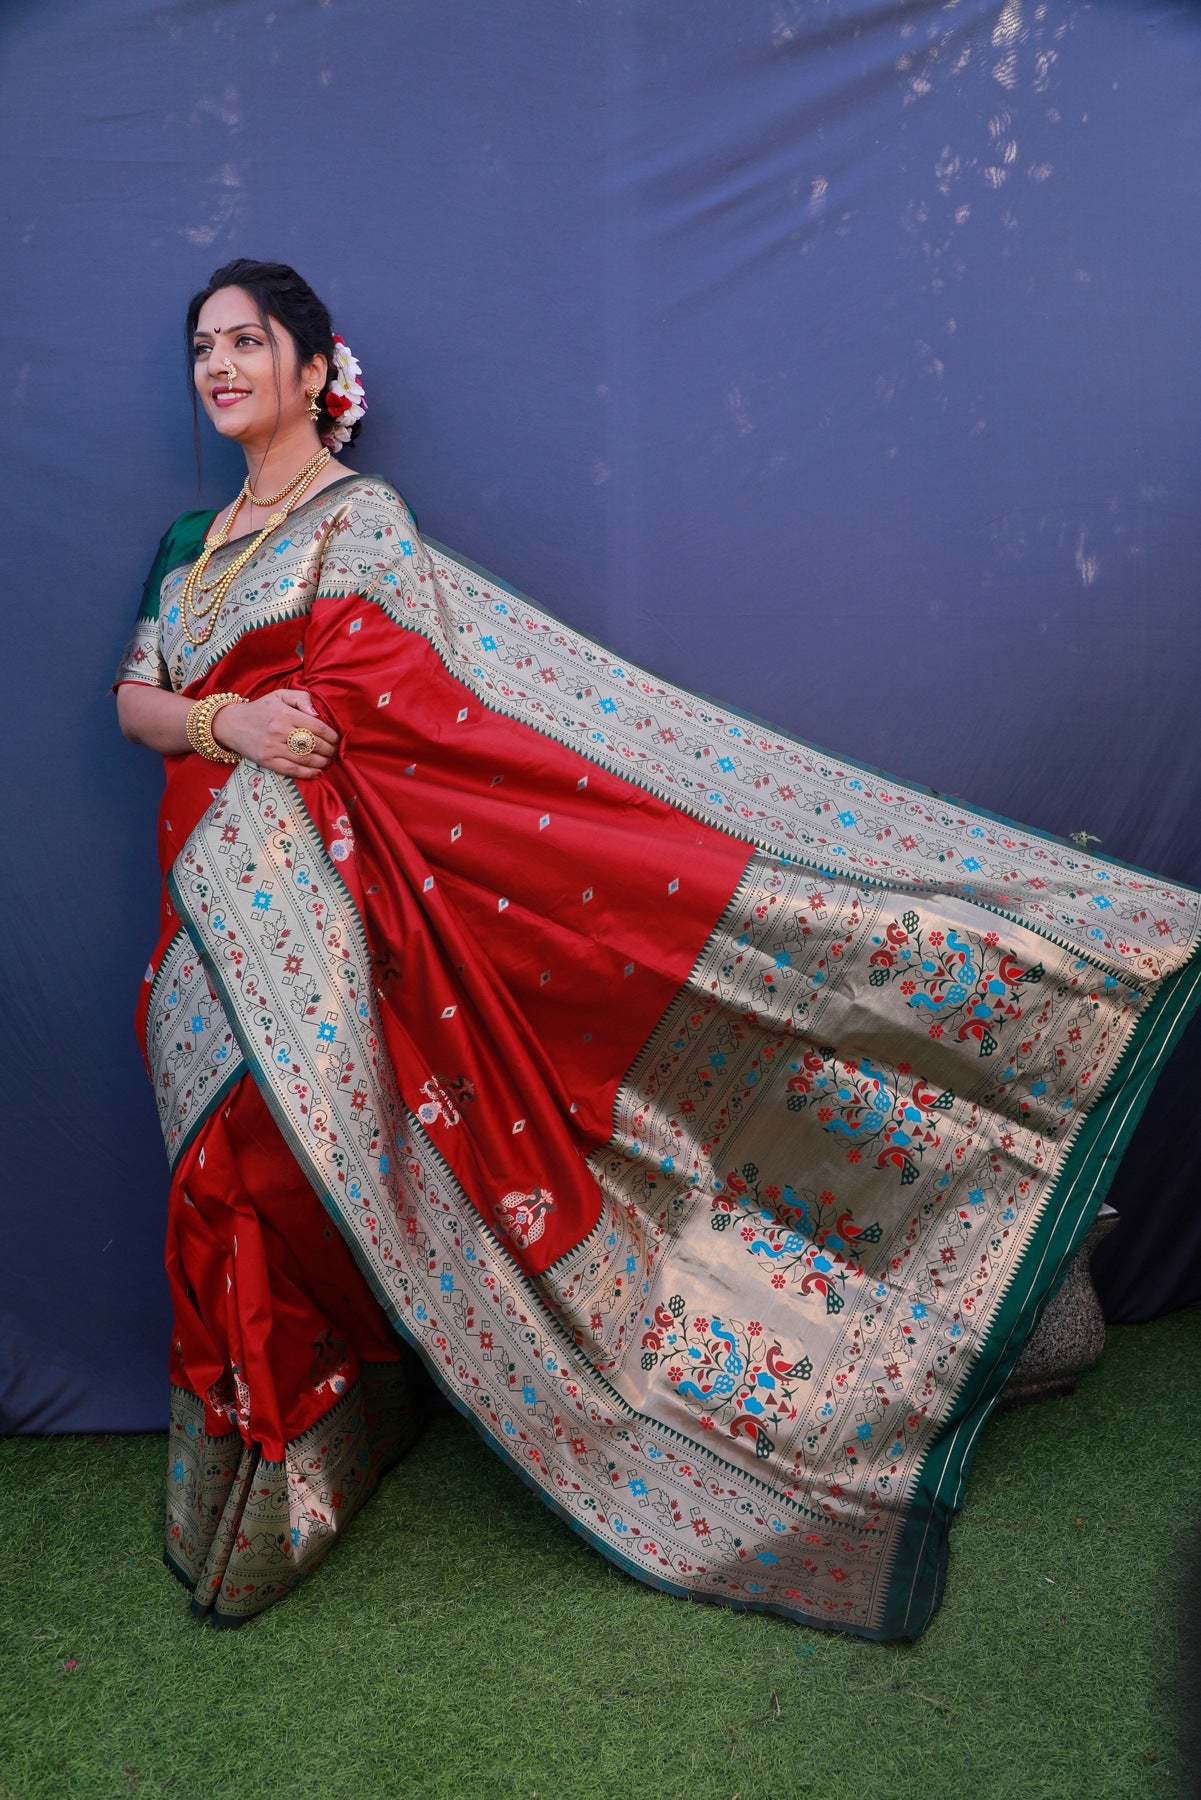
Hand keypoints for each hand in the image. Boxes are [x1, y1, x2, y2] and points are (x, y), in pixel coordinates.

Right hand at [211, 688, 338, 777]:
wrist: (231, 724)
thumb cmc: (261, 709)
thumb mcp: (280, 695)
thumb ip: (301, 698)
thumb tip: (317, 713)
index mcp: (285, 714)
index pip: (317, 727)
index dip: (332, 736)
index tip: (336, 739)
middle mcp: (279, 731)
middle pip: (314, 744)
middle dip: (329, 750)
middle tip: (334, 752)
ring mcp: (272, 748)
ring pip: (305, 759)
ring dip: (322, 763)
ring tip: (328, 762)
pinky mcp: (266, 761)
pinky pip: (292, 770)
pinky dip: (307, 774)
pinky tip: (317, 773)